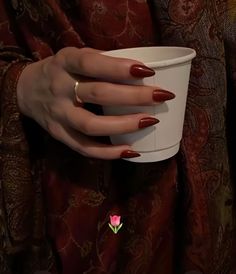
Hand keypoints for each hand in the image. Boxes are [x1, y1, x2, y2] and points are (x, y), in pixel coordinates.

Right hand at [17, 47, 174, 159]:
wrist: (27, 90)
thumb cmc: (61, 71)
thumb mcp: (74, 57)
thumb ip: (100, 63)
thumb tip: (141, 71)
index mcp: (65, 62)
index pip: (91, 63)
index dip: (119, 67)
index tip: (148, 71)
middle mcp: (59, 88)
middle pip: (97, 94)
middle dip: (132, 96)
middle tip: (161, 97)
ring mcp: (58, 115)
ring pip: (91, 125)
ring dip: (123, 126)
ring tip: (150, 122)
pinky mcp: (59, 134)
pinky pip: (83, 147)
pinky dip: (108, 152)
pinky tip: (131, 151)